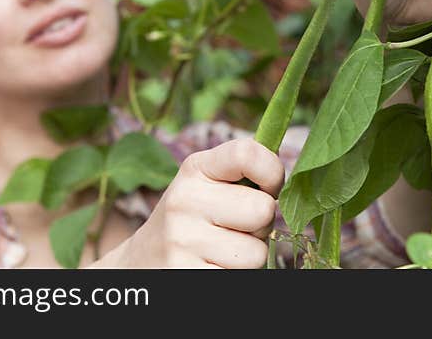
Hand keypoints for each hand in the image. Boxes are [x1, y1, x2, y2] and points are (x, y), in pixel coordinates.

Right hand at [109, 138, 282, 267]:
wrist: (142, 260)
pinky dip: (233, 276)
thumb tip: (289, 175)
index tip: (269, 186)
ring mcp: (182, 241)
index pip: (248, 153)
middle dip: (260, 224)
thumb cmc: (193, 218)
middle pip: (263, 210)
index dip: (272, 171)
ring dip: (248, 257)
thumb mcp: (207, 184)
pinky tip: (212, 267)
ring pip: (257, 253)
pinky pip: (239, 278)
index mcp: (195, 169)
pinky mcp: (185, 275)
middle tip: (237, 227)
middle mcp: (184, 200)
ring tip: (222, 250)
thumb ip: (244, 173)